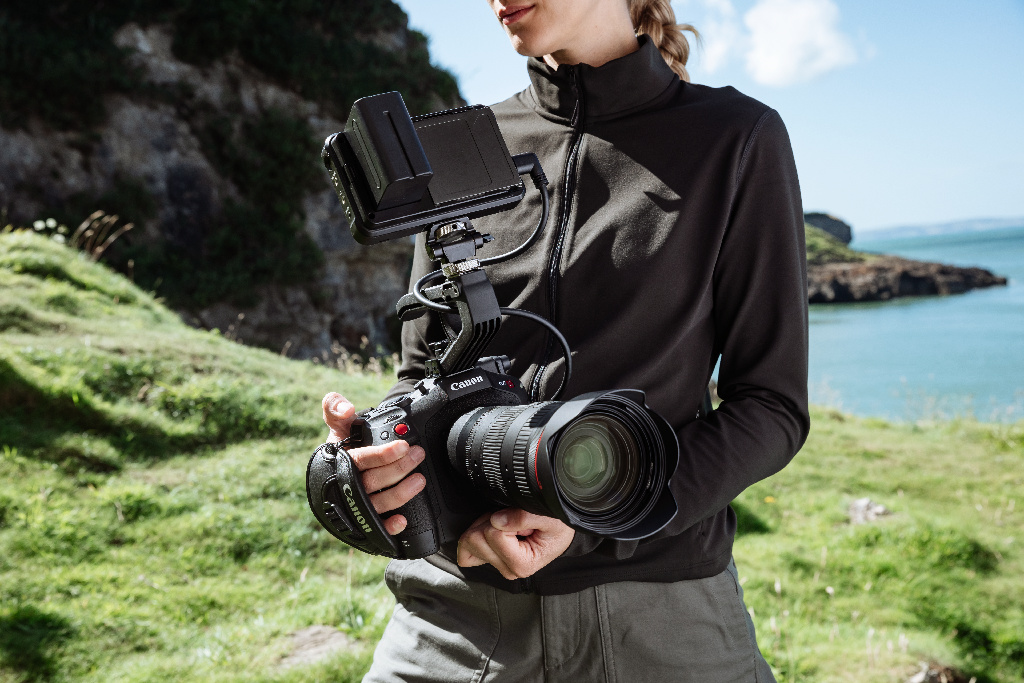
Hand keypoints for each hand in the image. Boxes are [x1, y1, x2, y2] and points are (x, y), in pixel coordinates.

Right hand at [322, 392, 425, 534]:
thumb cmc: (343, 448)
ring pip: (377, 504)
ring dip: (401, 493)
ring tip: (420, 480)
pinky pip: (375, 528)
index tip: (403, 446)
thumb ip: (336, 408)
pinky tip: (402, 520)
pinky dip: (388, 526)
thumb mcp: (338, 427)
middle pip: (373, 481)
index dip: (382, 454)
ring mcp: (355, 505)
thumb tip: (345, 407)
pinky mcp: (364, 521)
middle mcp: (346, 486)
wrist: (338, 471)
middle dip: (399, 469)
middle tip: (418, 455)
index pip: (360, 459)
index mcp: (339, 462)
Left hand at [456, 508, 574, 579]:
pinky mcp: (489, 560)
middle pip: (476, 539)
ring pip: (468, 540)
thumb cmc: (559, 526)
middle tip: (512, 519)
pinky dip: (477, 530)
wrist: (562, 531)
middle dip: (490, 521)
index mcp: (522, 564)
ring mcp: (497, 565)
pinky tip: (496, 528)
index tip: (521, 520)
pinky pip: (465, 548)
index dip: (505, 518)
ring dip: (485, 523)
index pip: (494, 535)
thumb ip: (524, 517)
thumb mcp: (550, 517)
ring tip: (508, 523)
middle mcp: (507, 569)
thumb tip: (496, 520)